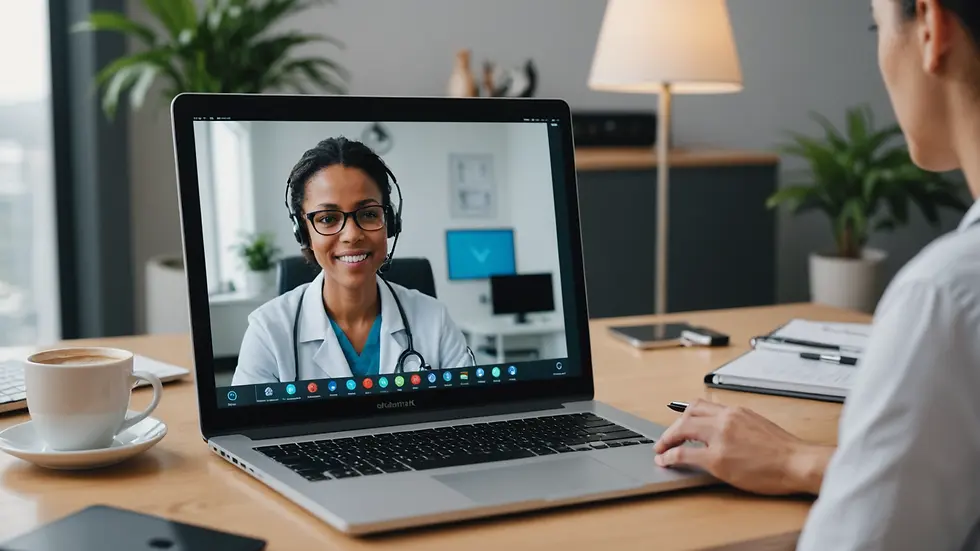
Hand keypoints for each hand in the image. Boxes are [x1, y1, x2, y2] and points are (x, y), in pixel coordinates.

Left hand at [653, 399, 832, 494]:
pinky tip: (665, 461)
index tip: (679, 423)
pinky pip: (684, 454)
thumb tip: (721, 431)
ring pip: (682, 429)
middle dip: (672, 428)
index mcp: (735, 411)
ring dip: (667, 439)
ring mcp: (720, 438)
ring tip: (661, 450)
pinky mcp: (717, 459)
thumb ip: (737, 424)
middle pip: (687, 415)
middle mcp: (725, 419)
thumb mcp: (758, 425)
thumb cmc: (785, 450)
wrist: (798, 462)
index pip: (701, 406)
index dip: (684, 415)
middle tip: (665, 439)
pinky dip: (670, 456)